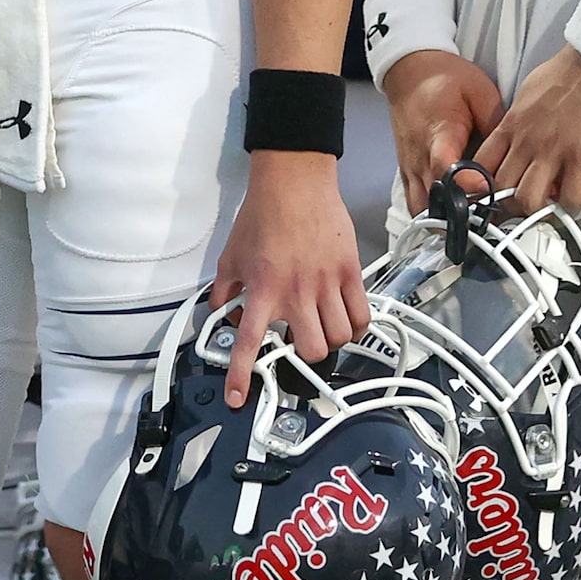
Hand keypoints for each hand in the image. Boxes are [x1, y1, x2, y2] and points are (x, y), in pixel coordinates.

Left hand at [210, 152, 368, 407]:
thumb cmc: (263, 214)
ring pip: (339, 336)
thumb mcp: (231, 255)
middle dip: (306, 355)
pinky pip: (361, 315)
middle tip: (300, 344)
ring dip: (331, 340)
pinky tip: (347, 321)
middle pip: (312, 350)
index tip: (239, 398)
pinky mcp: (349, 271)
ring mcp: (326, 283)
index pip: (249, 343)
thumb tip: (219, 312)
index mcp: (263, 290)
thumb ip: (223, 290)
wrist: (294, 181)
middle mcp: (296, 293)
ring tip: (323, 330)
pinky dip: (355, 326)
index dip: (241, 376)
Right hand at [383, 49, 506, 216]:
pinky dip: (434, 217)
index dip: (467, 186)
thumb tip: (514, 154)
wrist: (410, 72)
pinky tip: (454, 221)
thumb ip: (496, 124)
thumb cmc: (444, 79)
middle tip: (490, 224)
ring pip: (423, 211)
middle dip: (462, 215)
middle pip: (435, 200)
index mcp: (439, 133)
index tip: (489, 193)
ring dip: (445, 222)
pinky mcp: (408, 173)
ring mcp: (411, 168)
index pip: (447, 168)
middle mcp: (420, 156)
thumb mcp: (479, 91)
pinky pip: (417, 206)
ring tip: (474, 228)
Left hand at [472, 45, 580, 212]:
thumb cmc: (568, 72)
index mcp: (511, 125)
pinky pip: (574, 198)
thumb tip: (521, 140)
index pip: (480, 167)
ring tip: (557, 198)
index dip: (485, 186)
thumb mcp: (528, 95)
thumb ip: (520, 122)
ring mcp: (553, 152)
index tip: (496, 193)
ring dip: (542, 207)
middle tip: (530, 201)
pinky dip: (578, 200)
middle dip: (512, 204)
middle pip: (500, 192)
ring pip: (529, 202)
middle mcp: (526, 142)